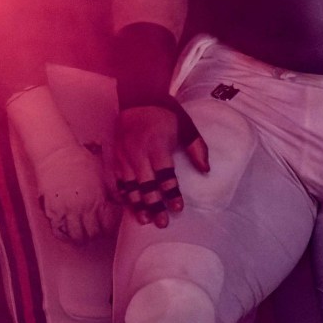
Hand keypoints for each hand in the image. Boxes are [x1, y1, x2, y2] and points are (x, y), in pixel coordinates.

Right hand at [32, 143, 115, 243]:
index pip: (107, 226)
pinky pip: (57, 231)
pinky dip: (63, 235)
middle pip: (92, 234)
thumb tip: (119, 203)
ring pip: (75, 235)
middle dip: (95, 235)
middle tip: (94, 233)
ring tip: (82, 235)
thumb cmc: (80, 159)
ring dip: (80, 237)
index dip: (108, 229)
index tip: (107, 228)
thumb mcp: (103, 174)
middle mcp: (82, 208)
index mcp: (97, 200)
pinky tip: (67, 233)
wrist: (57, 153)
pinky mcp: (51, 210)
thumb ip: (111, 191)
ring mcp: (65, 210)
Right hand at [110, 101, 207, 227]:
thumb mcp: (186, 127)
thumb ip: (197, 149)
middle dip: (154, 205)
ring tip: (144, 220)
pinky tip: (129, 206)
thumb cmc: (166, 114)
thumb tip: (206, 171)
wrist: (137, 99)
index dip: (171, 193)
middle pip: (146, 185)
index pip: (165, 175)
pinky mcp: (116, 157)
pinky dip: (124, 194)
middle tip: (162, 223)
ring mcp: (124, 156)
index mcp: (157, 145)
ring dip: (137, 204)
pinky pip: (119, 180)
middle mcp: (138, 153)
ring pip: (130, 186)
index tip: (178, 207)